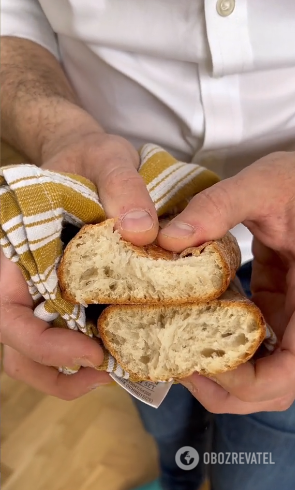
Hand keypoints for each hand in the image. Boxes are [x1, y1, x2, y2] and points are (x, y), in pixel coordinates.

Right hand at [1, 109, 157, 397]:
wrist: (90, 160)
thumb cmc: (89, 157)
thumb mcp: (106, 157)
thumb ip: (121, 184)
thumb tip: (142, 231)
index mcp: (16, 247)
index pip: (6, 310)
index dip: (38, 342)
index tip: (87, 351)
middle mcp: (23, 276)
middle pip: (18, 343)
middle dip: (55, 369)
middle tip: (106, 370)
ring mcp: (44, 288)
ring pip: (35, 351)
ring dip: (66, 373)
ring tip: (111, 371)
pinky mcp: (68, 294)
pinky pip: (64, 335)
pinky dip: (82, 356)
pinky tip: (116, 351)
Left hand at [158, 151, 294, 412]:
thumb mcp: (267, 183)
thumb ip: (221, 206)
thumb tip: (168, 238)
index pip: (288, 374)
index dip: (244, 383)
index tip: (196, 362)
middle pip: (272, 386)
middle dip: (225, 387)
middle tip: (177, 364)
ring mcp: (294, 315)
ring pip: (264, 368)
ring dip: (223, 371)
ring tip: (179, 350)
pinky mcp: (279, 303)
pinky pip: (256, 340)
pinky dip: (225, 343)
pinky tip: (192, 325)